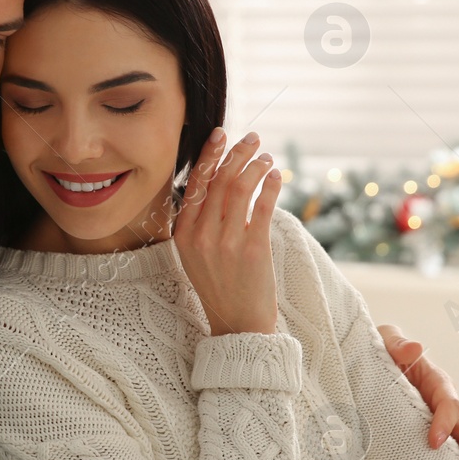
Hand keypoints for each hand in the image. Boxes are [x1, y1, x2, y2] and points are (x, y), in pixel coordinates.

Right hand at [174, 129, 279, 335]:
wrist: (238, 325)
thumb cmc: (221, 286)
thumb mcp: (197, 254)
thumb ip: (201, 221)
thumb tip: (218, 178)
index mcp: (183, 235)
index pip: (196, 184)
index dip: (209, 155)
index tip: (221, 134)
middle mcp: (201, 236)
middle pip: (219, 180)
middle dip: (237, 153)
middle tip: (252, 139)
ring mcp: (226, 243)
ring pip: (239, 187)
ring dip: (255, 165)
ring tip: (267, 157)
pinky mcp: (253, 250)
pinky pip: (262, 206)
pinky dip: (270, 185)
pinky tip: (275, 176)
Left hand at [377, 326, 458, 459]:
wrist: (361, 364)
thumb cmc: (377, 349)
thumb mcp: (384, 340)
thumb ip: (397, 344)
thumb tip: (414, 349)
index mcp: (433, 382)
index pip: (447, 403)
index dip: (445, 422)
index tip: (434, 442)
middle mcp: (441, 405)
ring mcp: (437, 423)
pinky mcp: (426, 438)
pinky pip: (449, 456)